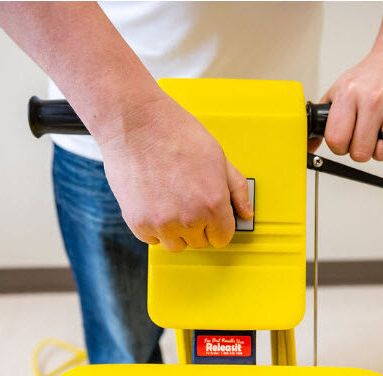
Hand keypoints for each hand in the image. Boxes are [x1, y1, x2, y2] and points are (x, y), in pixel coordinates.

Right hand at [98, 94, 252, 251]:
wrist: (136, 124)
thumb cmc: (177, 135)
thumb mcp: (219, 158)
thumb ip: (237, 190)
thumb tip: (246, 212)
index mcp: (213, 205)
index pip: (223, 238)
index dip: (219, 225)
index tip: (211, 214)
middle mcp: (189, 219)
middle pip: (200, 243)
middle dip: (198, 226)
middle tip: (189, 199)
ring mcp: (162, 224)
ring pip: (176, 245)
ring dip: (176, 231)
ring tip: (172, 202)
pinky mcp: (138, 223)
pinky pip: (151, 239)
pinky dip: (154, 227)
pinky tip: (156, 203)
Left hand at [309, 49, 382, 160]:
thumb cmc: (369, 78)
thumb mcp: (338, 92)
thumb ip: (322, 121)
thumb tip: (308, 147)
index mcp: (349, 93)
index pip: (337, 141)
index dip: (339, 147)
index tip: (344, 141)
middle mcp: (374, 97)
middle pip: (361, 153)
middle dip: (360, 150)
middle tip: (364, 137)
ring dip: (381, 150)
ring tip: (381, 133)